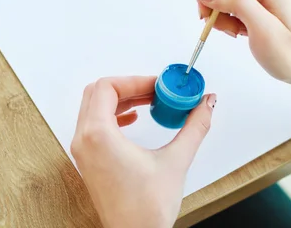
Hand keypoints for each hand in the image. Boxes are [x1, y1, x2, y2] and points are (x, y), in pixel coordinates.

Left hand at [71, 76, 215, 227]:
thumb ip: (195, 126)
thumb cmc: (146, 209)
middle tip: (155, 91)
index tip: (158, 86)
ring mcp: (84, 152)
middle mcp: (85, 141)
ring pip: (95, 107)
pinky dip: (113, 115)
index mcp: (98, 136)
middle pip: (98, 93)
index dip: (135, 80)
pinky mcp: (89, 161)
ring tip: (149, 102)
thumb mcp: (176, 160)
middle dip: (129, 86)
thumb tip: (206, 104)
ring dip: (121, 99)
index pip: (108, 87)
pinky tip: (134, 120)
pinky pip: (94, 124)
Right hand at [195, 0, 290, 124]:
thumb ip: (235, 2)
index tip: (205, 11)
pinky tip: (240, 31)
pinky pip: (227, 1)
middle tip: (224, 27)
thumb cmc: (289, 51)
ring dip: (219, 14)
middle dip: (212, 3)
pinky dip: (226, 18)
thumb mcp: (261, 28)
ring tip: (236, 32)